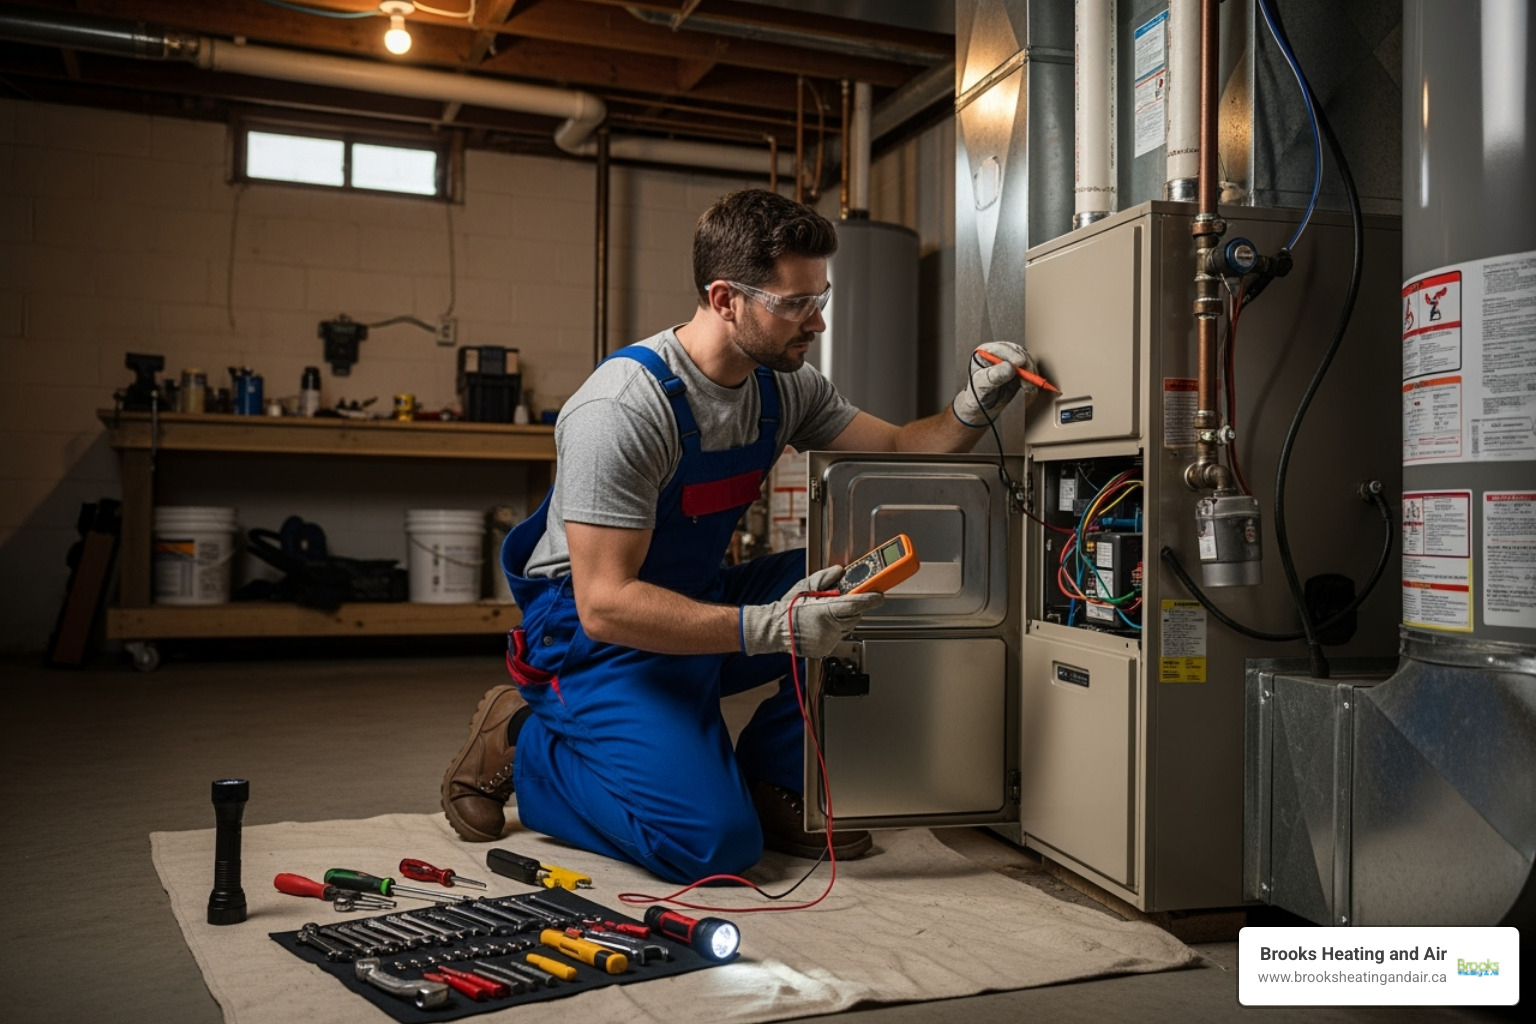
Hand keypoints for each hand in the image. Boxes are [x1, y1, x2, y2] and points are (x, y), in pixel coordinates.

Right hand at [739, 565, 884, 658]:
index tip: (879, 595)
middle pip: (854, 616)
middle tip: (842, 600)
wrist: (774, 630)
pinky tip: (822, 624)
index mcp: (824, 611)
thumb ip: (825, 577)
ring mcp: (827, 641)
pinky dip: (835, 629)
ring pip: (847, 627)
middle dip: (853, 608)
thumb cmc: (788, 608)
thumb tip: (840, 571)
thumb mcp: (805, 586)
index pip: (854, 605)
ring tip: (826, 613)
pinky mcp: (825, 649)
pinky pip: (838, 637)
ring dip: (843, 619)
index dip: (870, 600)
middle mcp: (828, 628)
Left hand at [951, 341, 1038, 426]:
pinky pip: (1029, 371)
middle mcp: (999, 353)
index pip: (1001, 349)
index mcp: (986, 352)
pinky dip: (1032, 379)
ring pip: (1025, 361)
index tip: (1020, 362)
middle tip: (1029, 377)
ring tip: (1029, 387)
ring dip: (1030, 373)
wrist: (983, 406)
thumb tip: (1010, 367)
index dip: (1012, 354)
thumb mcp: (982, 385)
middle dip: (1025, 364)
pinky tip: (1030, 388)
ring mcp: (1010, 361)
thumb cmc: (977, 394)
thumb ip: (994, 376)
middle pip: (1017, 352)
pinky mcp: (1019, 370)